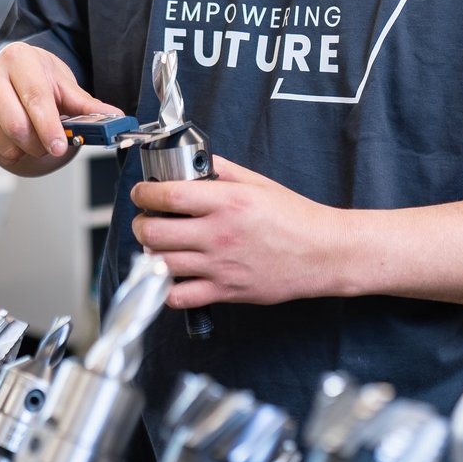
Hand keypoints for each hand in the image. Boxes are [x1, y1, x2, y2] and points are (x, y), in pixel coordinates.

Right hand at [0, 43, 120, 175]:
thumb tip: (115, 118)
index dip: (48, 126)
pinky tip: (20, 141)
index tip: (60, 146)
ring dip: (26, 151)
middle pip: (15, 124)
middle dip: (39, 143)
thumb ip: (88, 105)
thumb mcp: (65, 85)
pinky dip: (11, 154)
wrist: (15, 72)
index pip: (34, 98)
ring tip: (37, 139)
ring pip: (4, 141)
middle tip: (53, 145)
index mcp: (18, 58)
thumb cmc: (40, 76)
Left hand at [130, 158, 342, 308]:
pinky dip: (167, 288)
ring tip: (159, 246)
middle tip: (147, 220)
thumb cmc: (294, 217)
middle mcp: (219, 235)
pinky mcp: (225, 291)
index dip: (145, 193)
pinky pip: (179, 297)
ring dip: (150, 253)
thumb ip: (223, 172)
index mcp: (227, 203)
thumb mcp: (258, 184)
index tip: (142, 192)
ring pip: (161, 264)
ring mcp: (220, 266)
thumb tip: (195, 164)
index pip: (169, 196)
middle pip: (154, 232)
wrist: (320, 252)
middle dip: (142, 224)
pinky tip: (173, 276)